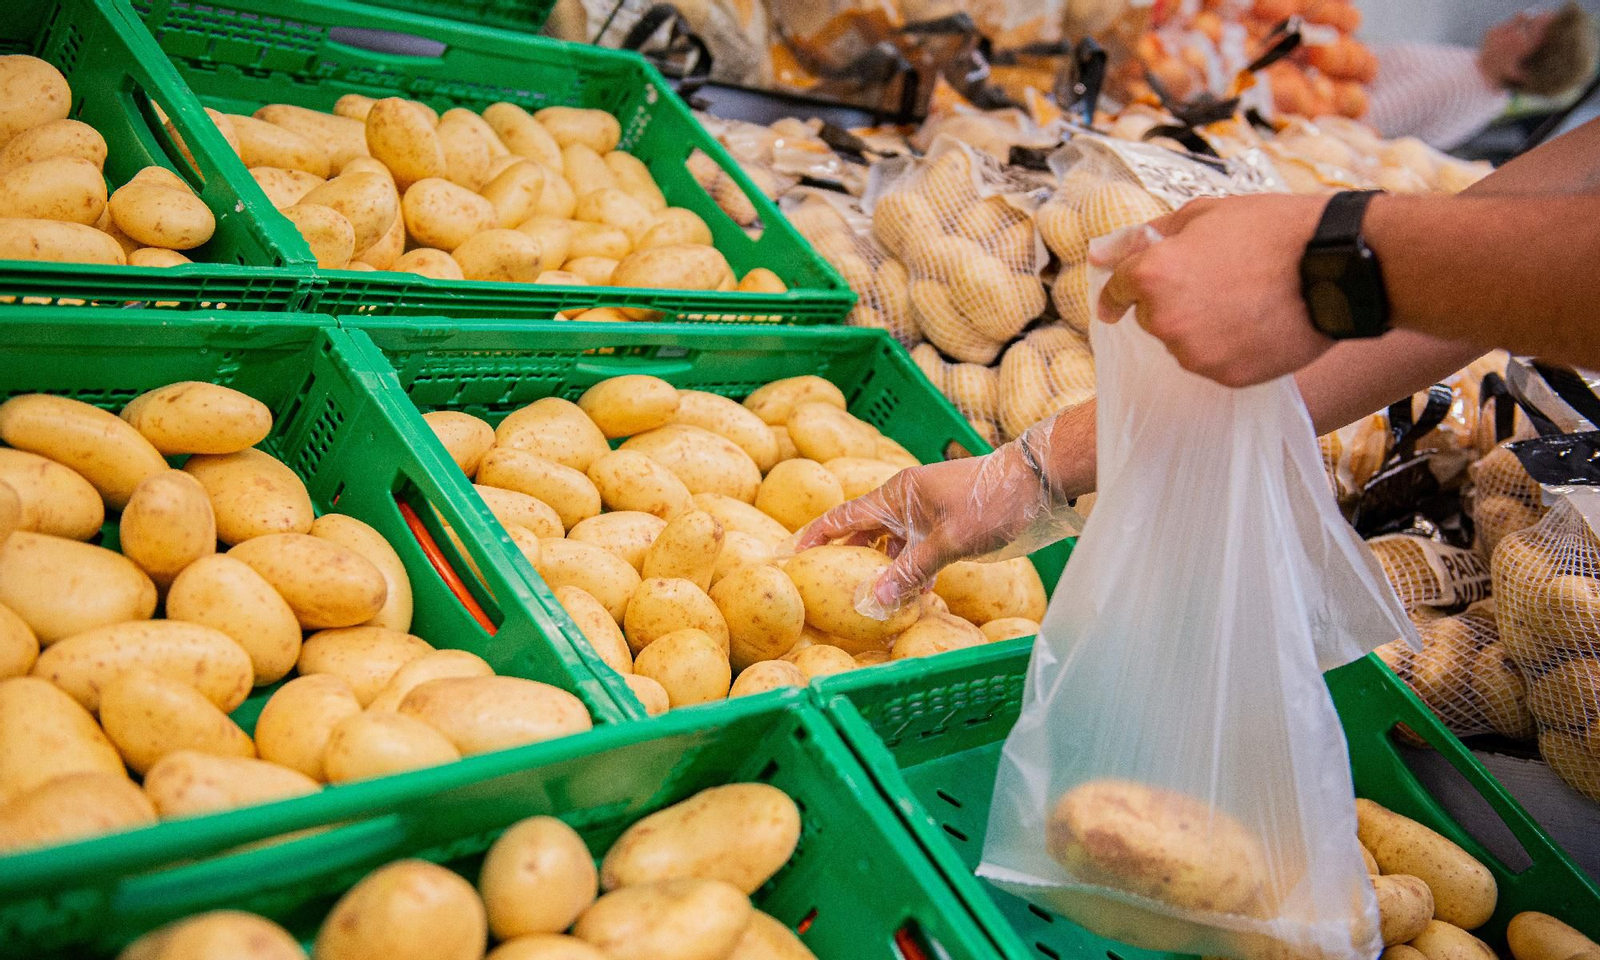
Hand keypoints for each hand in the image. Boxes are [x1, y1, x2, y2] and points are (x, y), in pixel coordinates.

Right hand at [795, 426, 1078, 616]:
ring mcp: (927, 514)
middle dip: (847, 559)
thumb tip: (872, 600)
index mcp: (897, 494)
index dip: (816, 535)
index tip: (792, 554)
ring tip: (871, 601)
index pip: (844, 516)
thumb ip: (910, 571)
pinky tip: (916, 596)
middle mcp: (907, 502)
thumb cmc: (992, 502)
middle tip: (827, 587)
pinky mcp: (948, 526)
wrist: (1039, 483)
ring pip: (893, 545)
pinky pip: (918, 550)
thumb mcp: (949, 541)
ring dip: (884, 571)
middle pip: (864, 532)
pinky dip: (912, 572)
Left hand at [1094, 194, 1335, 387]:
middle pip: (1152, 318)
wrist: (1336, 265)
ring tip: (1246, 300)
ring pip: (1183, 343)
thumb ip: (1144, 236)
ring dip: (1202, 327)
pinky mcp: (1225, 377)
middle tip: (1221, 279)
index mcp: (1152, 275)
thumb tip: (1098, 254)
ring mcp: (1194, 354)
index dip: (1124, 290)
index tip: (1124, 298)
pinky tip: (1258, 323)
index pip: (1116, 291)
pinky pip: (1214, 364)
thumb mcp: (1205, 214)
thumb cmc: (1272, 230)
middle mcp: (1164, 320)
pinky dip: (1229, 348)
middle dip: (1174, 301)